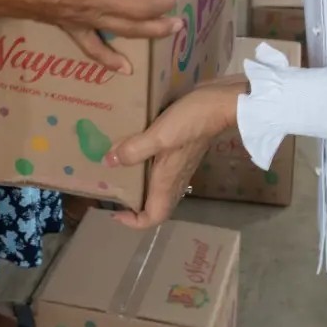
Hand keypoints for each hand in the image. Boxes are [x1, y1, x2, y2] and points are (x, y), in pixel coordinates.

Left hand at [106, 80, 244, 228]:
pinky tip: (135, 147)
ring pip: (157, 188)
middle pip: (154, 206)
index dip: (133, 222)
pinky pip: (161, 170)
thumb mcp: (158, 136)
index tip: (115, 211)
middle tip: (113, 189)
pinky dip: (146, 167)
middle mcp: (174, 180)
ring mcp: (180, 166)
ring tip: (119, 169)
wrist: (218, 104)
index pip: (153, 217)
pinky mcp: (182, 152)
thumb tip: (108, 162)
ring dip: (139, 185)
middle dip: (133, 205)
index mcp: (166, 182)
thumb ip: (133, 150)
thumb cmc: (189, 123)